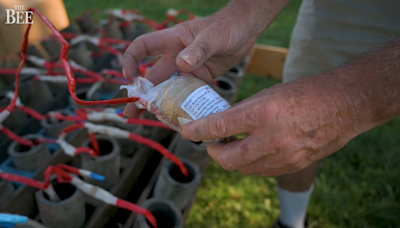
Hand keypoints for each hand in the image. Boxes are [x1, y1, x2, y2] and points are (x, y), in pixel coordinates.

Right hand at [122, 15, 256, 117]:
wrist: (245, 30)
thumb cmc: (227, 26)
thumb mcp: (213, 37)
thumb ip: (199, 50)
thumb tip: (182, 64)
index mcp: (173, 40)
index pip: (144, 46)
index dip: (132, 58)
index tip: (129, 76)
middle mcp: (176, 55)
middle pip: (153, 76)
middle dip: (141, 94)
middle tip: (130, 112)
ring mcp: (187, 68)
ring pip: (169, 88)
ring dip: (160, 104)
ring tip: (151, 120)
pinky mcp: (200, 78)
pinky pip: (188, 94)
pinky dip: (183, 105)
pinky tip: (179, 118)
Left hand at [180, 75, 362, 175]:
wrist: (343, 106)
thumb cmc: (306, 93)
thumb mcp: (270, 94)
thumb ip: (245, 111)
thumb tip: (225, 123)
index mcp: (264, 113)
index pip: (220, 126)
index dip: (198, 131)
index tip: (187, 132)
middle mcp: (272, 138)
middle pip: (228, 159)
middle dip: (214, 153)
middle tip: (211, 143)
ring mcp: (284, 156)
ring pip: (244, 169)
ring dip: (232, 159)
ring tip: (232, 145)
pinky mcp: (293, 165)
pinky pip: (262, 171)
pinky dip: (251, 163)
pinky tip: (252, 151)